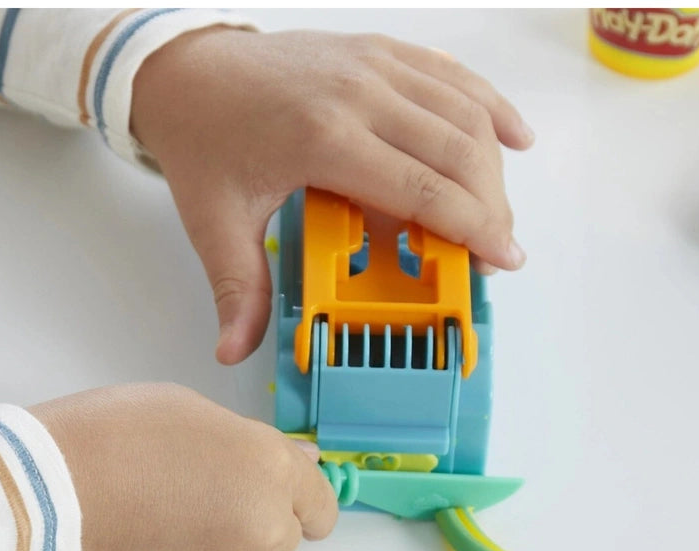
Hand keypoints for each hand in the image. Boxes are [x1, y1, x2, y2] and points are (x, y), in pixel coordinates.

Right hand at [29, 383, 336, 550]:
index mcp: (271, 470)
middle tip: (204, 496)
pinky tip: (148, 545)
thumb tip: (297, 463)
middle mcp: (264, 528)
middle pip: (285, 536)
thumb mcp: (189, 411)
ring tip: (163, 518)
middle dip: (258, 519)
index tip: (291, 498)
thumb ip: (253, 444)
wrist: (41, 503)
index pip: (321, 502)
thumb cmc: (108, 440)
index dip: (304, 499)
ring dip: (222, 546)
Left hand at [130, 29, 532, 364]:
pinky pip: (451, 74)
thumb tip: (233, 352)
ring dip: (494, 165)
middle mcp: (359, 92)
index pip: (424, 189)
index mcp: (324, 138)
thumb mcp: (215, 224)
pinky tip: (514, 136)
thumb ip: (238, 291)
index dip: (473, 227)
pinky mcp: (378, 50)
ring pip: (464, 111)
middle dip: (491, 207)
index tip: (501, 260)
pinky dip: (490, 105)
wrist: (185, 69)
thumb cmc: (205, 142)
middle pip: (458, 151)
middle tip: (497, 253)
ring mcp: (373, 63)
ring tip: (498, 214)